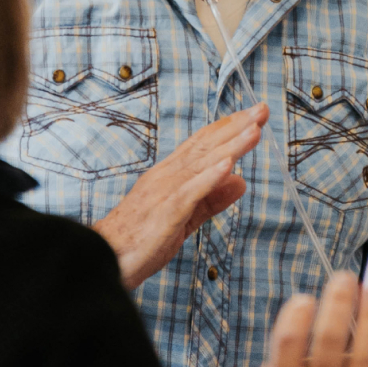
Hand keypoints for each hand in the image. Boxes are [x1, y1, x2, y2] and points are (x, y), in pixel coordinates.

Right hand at [93, 103, 267, 288]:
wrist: (104, 258)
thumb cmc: (140, 238)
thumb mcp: (185, 216)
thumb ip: (212, 199)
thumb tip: (241, 181)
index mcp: (171, 174)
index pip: (203, 143)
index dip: (230, 127)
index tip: (254, 115)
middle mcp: (168, 175)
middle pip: (207, 145)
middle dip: (237, 126)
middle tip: (262, 108)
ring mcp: (166, 191)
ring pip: (203, 162)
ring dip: (231, 145)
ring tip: (255, 129)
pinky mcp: (165, 212)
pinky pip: (191, 192)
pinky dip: (210, 177)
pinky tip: (229, 165)